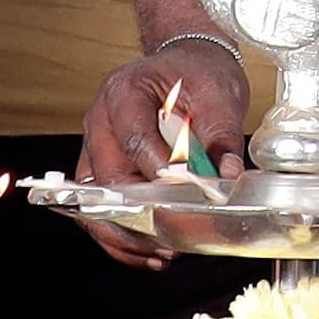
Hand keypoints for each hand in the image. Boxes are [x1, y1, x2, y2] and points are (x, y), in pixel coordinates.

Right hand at [75, 42, 246, 268]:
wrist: (187, 65)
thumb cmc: (197, 74)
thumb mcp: (220, 97)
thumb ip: (222, 138)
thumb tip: (225, 178)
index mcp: (124, 92)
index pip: (134, 139)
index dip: (157, 173)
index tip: (183, 196)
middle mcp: (100, 119)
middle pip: (107, 177)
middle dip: (138, 213)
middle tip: (174, 236)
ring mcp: (95, 146)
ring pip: (93, 201)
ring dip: (124, 233)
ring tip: (162, 252)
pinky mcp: (101, 169)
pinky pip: (100, 208)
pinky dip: (122, 233)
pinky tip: (150, 249)